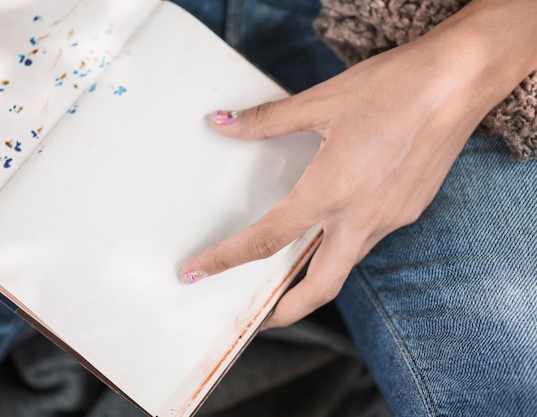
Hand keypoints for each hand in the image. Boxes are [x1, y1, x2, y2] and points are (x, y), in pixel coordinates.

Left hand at [181, 0, 536, 327]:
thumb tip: (224, 124)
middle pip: (320, 286)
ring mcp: (390, 218)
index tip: (197, 274)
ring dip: (318, 274)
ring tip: (293, 268)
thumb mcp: (322, 101)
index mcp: (331, 192)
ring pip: (346, 262)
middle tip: (262, 318)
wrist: (461, 80)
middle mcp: (361, 218)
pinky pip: (369, 237)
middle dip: (288, 311)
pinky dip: (345, 240)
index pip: (268, 240)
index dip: (226, 259)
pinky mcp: (409, 209)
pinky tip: (337, 217)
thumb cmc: (394, 88)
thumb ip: (268, 120)